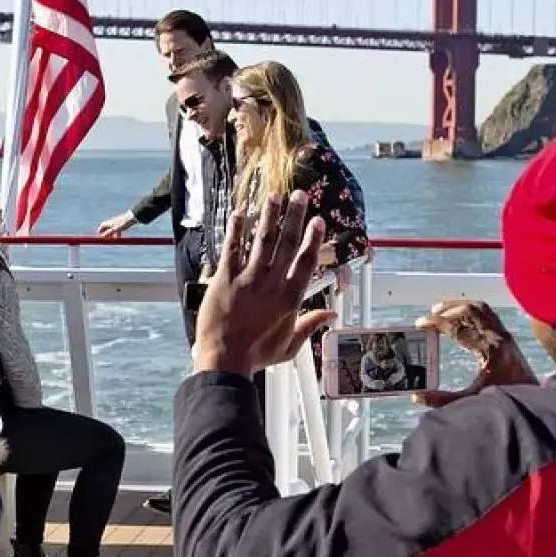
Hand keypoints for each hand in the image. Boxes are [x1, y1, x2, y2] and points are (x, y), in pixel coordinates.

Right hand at [97, 212, 135, 238]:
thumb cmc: (123, 223)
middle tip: (105, 238)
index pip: (102, 226)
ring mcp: (117, 222)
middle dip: (105, 232)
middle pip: (107, 227)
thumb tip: (102, 236)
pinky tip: (119, 235)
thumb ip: (109, 233)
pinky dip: (116, 232)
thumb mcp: (116, 229)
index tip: (99, 235)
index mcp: (110, 223)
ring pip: (112, 228)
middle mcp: (112, 222)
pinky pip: (117, 228)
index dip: (100, 230)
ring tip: (113, 238)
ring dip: (111, 233)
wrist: (132, 217)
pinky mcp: (121, 223)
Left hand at [192, 192, 333, 375]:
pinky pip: (232, 249)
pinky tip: (240, 212)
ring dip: (269, 216)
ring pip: (261, 241)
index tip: (318, 221)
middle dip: (294, 217)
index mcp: (290, 299)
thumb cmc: (256, 355)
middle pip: (286, 244)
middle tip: (299, 196)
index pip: (305, 262)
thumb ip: (310, 325)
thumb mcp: (290, 345)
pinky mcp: (225, 280)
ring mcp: (248, 280)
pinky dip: (236, 230)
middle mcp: (271, 284)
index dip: (312, 239)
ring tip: (274, 195)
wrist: (225, 361)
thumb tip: (331, 315)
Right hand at [413, 298, 536, 406]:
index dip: (436, 322)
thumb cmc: (504, 399)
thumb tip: (417, 397)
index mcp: (488, 350)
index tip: (421, 323)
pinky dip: (472, 311)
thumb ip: (442, 400)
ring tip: (443, 312)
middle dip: (448, 309)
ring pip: (481, 308)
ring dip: (460, 306)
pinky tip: (461, 318)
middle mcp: (498, 337)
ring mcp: (505, 335)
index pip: (457, 327)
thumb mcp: (470, 400)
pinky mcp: (507, 337)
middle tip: (431, 314)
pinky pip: (488, 314)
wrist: (532, 402)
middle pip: (470, 310)